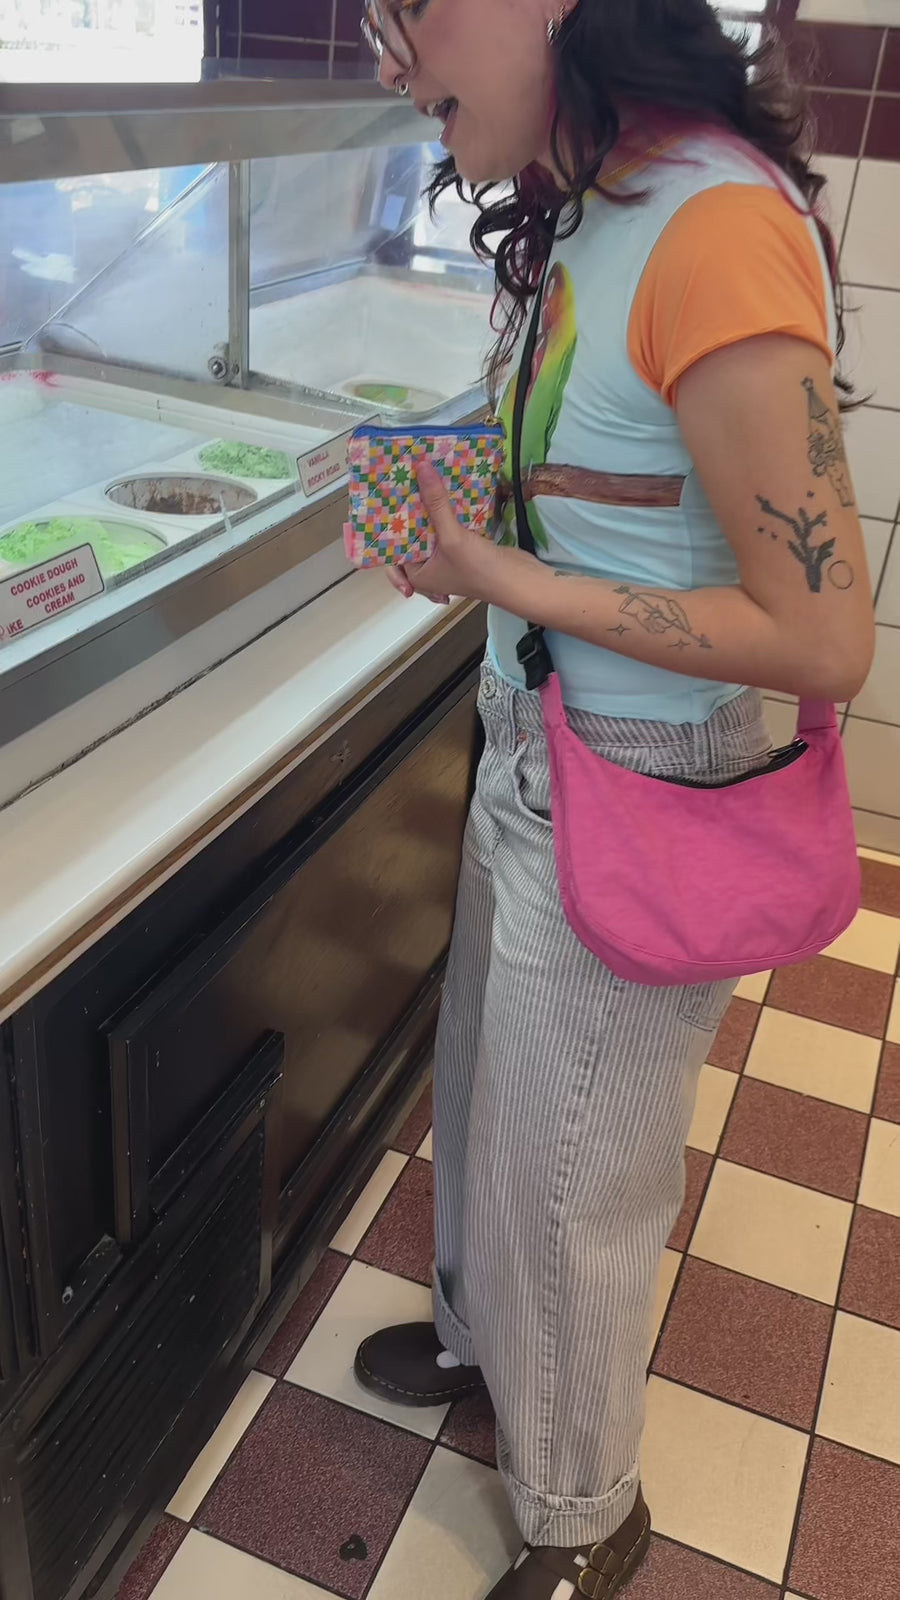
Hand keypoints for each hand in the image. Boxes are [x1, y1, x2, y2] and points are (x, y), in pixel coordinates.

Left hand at [385, 458, 505, 606]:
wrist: (517, 580)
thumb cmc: (478, 569)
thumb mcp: (451, 536)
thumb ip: (436, 503)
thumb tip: (421, 468)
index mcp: (416, 575)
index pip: (391, 550)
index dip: (386, 527)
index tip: (381, 503)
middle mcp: (427, 568)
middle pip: (410, 535)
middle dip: (407, 514)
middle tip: (397, 486)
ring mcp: (445, 558)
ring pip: (429, 529)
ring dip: (426, 510)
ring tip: (416, 483)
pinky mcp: (462, 547)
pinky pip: (446, 526)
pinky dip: (444, 512)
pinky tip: (441, 492)